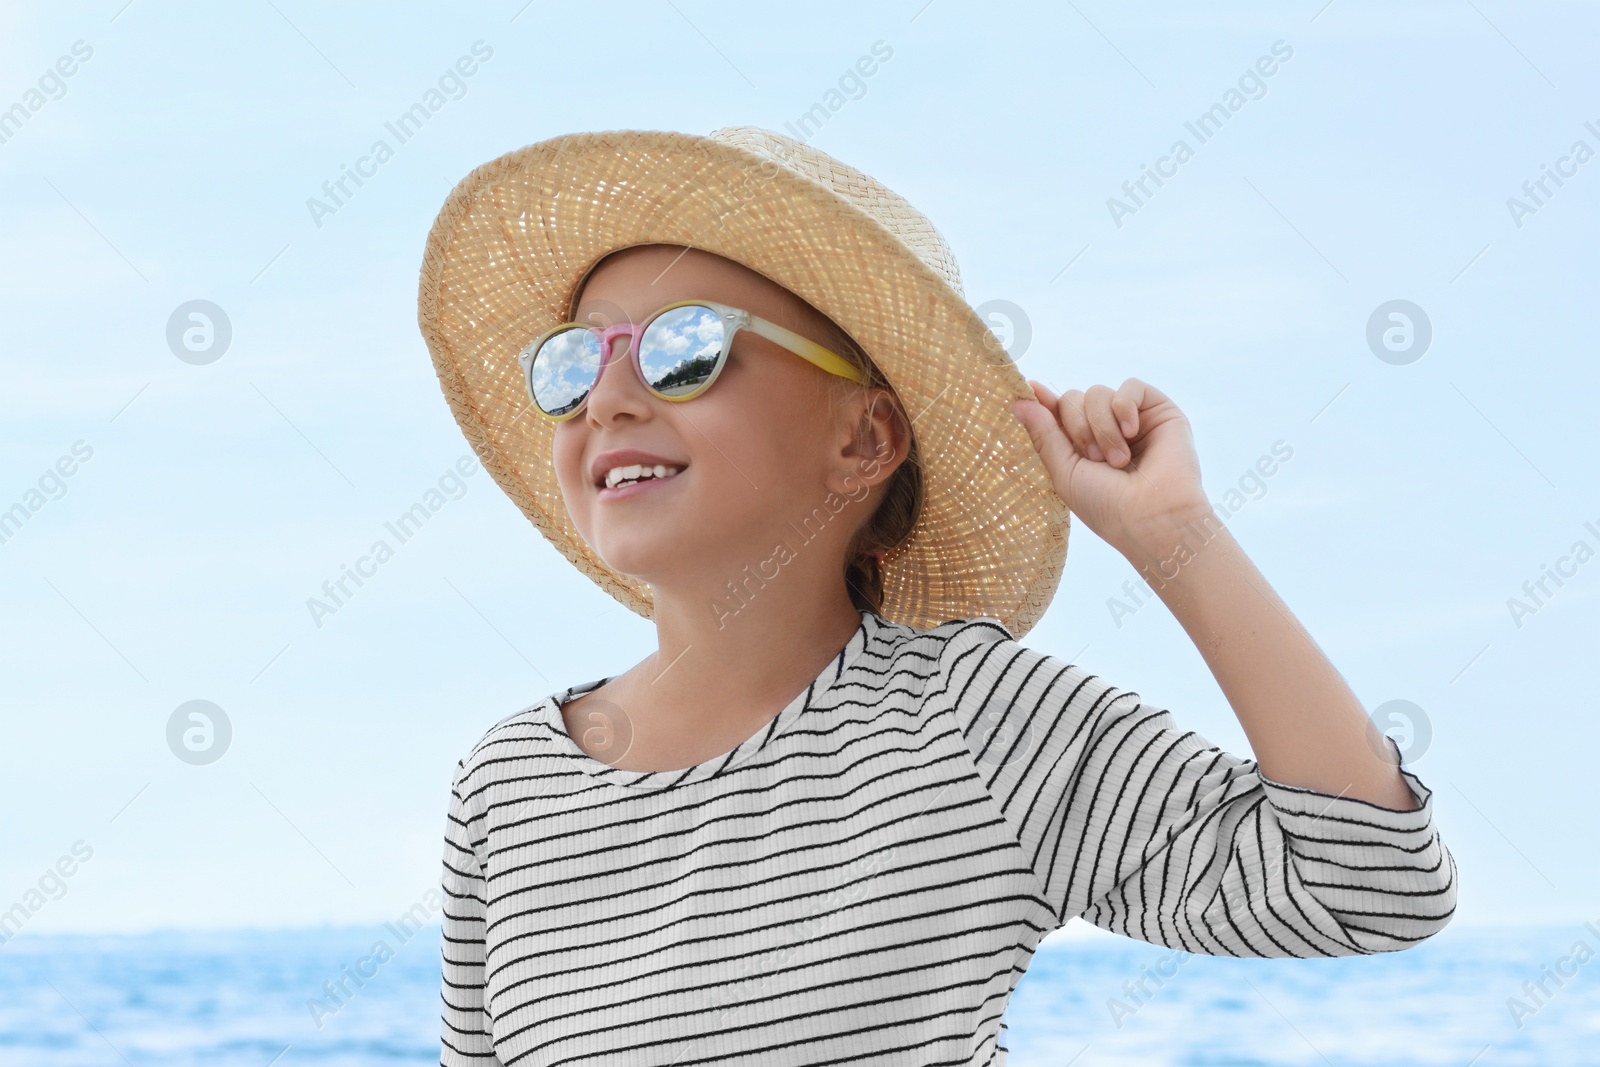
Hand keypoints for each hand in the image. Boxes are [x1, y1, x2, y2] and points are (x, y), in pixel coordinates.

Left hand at [1009, 377, 1208, 555]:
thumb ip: (1043, 434)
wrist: (1154, 516)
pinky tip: (1132, 432)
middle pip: (1073, 398)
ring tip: (1118, 460)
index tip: (1028, 390)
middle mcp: (1104, 430)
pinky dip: (1124, 407)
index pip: (1056, 412)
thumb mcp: (1064, 472)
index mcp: (1079, 447)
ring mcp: (1131, 419)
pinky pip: (1130, 387)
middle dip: (1078, 427)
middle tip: (1095, 460)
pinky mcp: (1158, 411)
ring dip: (1102, 427)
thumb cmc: (1107, 505)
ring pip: (1097, 392)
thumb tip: (1018, 401)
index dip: (1042, 401)